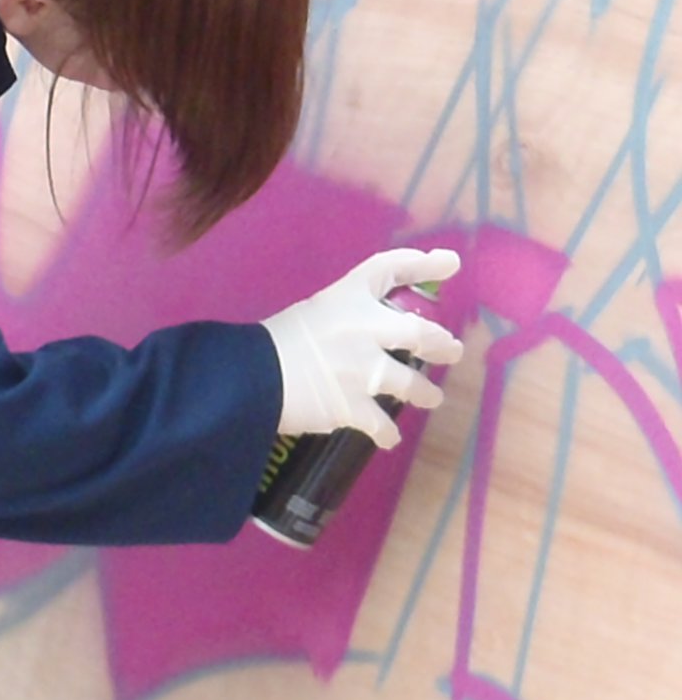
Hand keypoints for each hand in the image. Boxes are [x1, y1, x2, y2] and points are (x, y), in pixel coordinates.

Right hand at [260, 248, 464, 448]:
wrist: (249, 376)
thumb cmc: (272, 341)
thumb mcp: (311, 312)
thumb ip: (343, 317)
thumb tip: (370, 333)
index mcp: (347, 297)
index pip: (389, 268)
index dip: (423, 263)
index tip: (450, 262)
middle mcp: (365, 329)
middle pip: (420, 332)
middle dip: (441, 343)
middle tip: (451, 350)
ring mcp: (364, 370)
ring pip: (411, 384)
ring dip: (425, 392)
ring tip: (431, 398)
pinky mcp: (354, 407)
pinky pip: (382, 425)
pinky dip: (387, 433)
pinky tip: (388, 437)